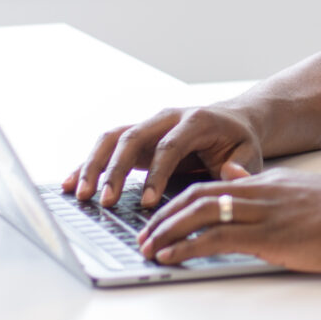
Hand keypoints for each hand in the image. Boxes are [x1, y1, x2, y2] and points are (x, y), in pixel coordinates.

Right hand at [65, 104, 266, 207]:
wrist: (232, 121)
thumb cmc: (239, 143)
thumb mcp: (249, 155)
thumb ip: (241, 169)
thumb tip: (231, 178)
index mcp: (196, 120)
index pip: (170, 146)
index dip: (157, 173)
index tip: (148, 202)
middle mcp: (166, 118)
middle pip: (133, 138)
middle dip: (116, 171)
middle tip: (105, 200)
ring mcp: (148, 125)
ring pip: (113, 138)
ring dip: (94, 166)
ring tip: (80, 195)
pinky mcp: (136, 137)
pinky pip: (107, 147)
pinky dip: (87, 164)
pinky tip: (70, 183)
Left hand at [137, 163, 320, 272]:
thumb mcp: (299, 190)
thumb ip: (263, 185)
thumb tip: (234, 175)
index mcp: (265, 183)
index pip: (209, 186)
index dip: (179, 202)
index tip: (160, 218)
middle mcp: (258, 193)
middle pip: (195, 196)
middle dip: (163, 217)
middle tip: (142, 235)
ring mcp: (262, 213)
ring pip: (200, 214)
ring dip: (167, 231)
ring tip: (147, 247)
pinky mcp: (269, 236)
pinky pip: (217, 238)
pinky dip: (188, 246)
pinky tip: (171, 256)